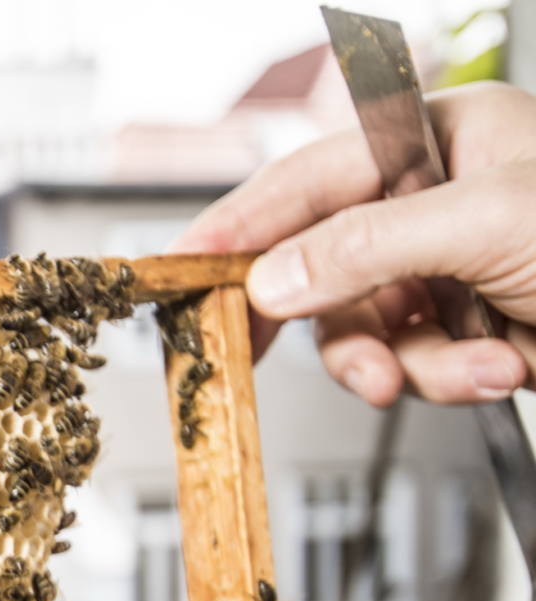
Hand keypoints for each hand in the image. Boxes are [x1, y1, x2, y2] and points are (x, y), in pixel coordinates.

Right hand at [176, 81, 535, 407]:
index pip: (311, 177)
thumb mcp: (487, 222)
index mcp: (437, 141)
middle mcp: (434, 202)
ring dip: (403, 364)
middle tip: (249, 352)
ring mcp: (449, 268)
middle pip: (320, 264)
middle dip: (319, 319)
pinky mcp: (467, 330)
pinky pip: (413, 365)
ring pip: (363, 330)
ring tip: (452, 369)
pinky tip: (499, 366)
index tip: (183, 264)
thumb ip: (368, 247)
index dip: (242, 223)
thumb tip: (272, 280)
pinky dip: (450, 379)